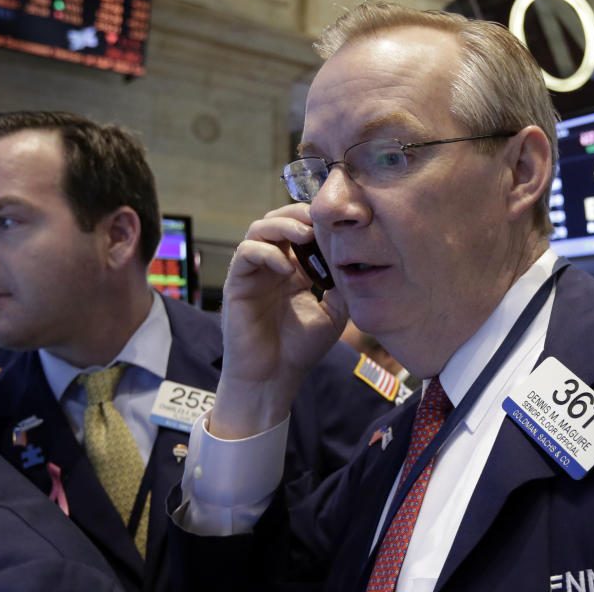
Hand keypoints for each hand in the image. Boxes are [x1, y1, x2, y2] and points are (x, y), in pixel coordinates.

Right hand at [211, 203, 347, 437]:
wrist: (273, 379)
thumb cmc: (300, 350)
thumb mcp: (334, 314)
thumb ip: (343, 285)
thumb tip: (356, 256)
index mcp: (294, 269)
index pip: (302, 230)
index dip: (318, 221)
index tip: (339, 223)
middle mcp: (272, 265)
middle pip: (278, 219)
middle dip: (300, 214)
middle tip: (321, 220)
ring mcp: (253, 272)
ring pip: (259, 228)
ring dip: (283, 225)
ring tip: (305, 235)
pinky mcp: (236, 283)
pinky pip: (246, 253)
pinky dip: (268, 253)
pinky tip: (288, 270)